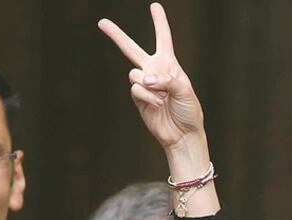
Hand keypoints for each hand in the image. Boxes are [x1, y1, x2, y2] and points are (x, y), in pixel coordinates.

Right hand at [98, 3, 204, 151]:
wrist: (182, 134)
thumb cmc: (189, 111)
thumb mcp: (185, 91)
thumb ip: (167, 80)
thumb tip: (145, 78)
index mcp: (169, 64)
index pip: (163, 38)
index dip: (159, 22)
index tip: (155, 6)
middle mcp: (154, 71)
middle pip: (131, 49)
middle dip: (117, 35)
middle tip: (101, 22)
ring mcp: (144, 85)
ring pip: (135, 74)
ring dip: (150, 85)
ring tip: (163, 98)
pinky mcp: (138, 98)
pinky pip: (136, 89)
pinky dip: (148, 97)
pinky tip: (158, 105)